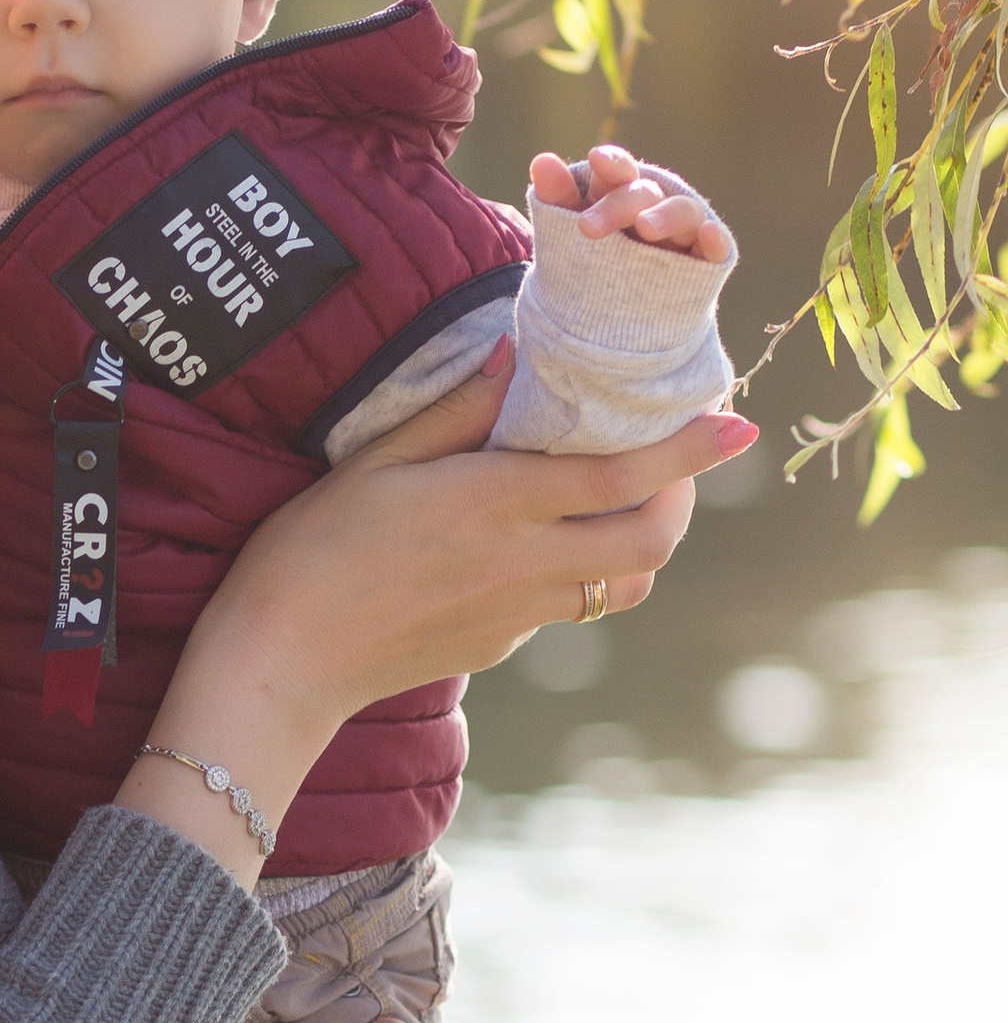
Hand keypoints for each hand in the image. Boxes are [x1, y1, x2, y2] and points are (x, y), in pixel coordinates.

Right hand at [122, 361, 754, 884]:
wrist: (283, 663)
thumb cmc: (312, 550)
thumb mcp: (375, 462)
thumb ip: (456, 411)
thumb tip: (516, 359)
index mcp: (496, 506)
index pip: (623, 475)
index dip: (690, 448)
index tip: (738, 422)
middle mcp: (524, 564)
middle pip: (650, 541)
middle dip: (682, 498)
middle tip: (675, 460)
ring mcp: (519, 614)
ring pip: (624, 583)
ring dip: (642, 540)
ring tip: (624, 500)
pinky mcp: (501, 644)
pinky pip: (568, 606)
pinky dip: (581, 569)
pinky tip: (538, 544)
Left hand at [532, 140, 732, 264]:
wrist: (612, 322)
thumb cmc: (591, 263)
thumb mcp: (568, 233)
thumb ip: (557, 199)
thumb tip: (541, 160)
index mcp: (620, 195)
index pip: (619, 172)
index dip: (612, 163)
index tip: (596, 159)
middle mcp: (654, 208)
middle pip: (643, 195)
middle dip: (617, 207)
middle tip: (587, 228)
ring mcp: (681, 235)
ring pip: (683, 213)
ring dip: (667, 216)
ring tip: (645, 227)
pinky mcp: (704, 262)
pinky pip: (715, 249)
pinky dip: (715, 240)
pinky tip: (709, 236)